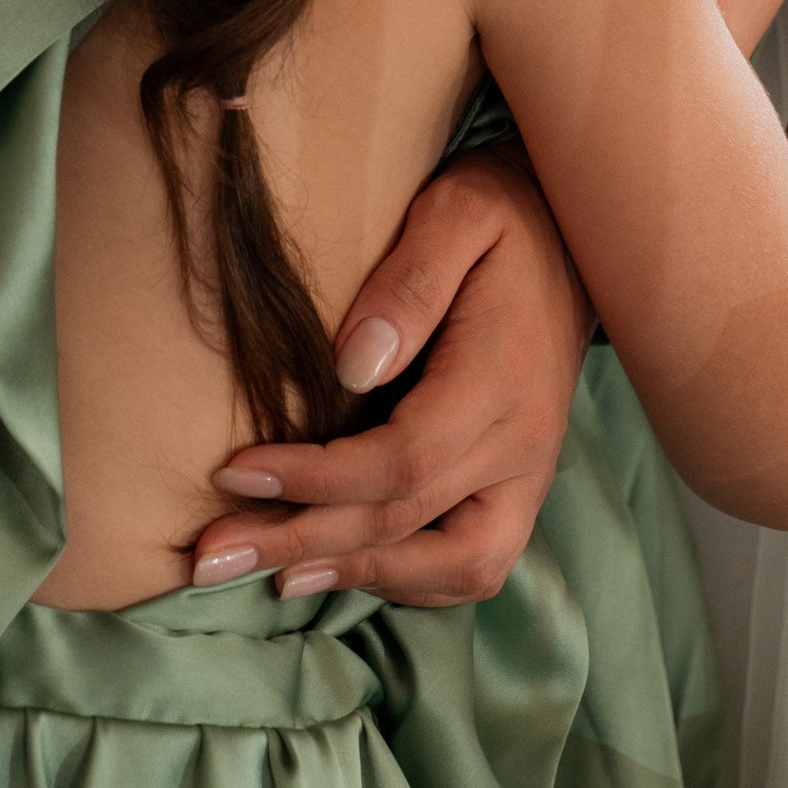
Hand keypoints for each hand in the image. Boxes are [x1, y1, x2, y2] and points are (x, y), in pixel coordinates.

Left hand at [188, 144, 590, 606]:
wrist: (578, 233)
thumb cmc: (504, 214)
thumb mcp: (457, 213)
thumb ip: (408, 281)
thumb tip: (351, 367)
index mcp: (501, 378)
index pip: (402, 461)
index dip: (312, 479)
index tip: (233, 472)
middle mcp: (524, 443)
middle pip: (408, 522)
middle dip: (302, 543)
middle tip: (210, 557)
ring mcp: (529, 472)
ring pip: (456, 566)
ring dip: (358, 574)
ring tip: (272, 573)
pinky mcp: (521, 483)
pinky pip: (473, 562)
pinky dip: (405, 575)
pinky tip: (339, 563)